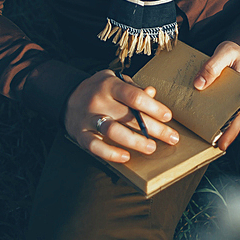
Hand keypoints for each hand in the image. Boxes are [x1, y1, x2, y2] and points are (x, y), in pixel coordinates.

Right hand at [64, 70, 179, 162]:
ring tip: (151, 147)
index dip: (154, 107)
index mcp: (110, 85)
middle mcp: (98, 100)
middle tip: (171, 138)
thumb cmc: (100, 90)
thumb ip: (133, 88)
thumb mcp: (115, 82)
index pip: (135, 96)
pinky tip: (126, 157)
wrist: (67, 97)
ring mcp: (88, 118)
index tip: (168, 117)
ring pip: (113, 131)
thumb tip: (152, 93)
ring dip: (135, 141)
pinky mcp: (80, 134)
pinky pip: (95, 146)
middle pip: (129, 116)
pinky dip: (111, 153)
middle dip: (154, 129)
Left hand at [193, 41, 239, 149]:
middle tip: (212, 147)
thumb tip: (198, 85)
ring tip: (204, 138)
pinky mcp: (225, 96)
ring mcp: (233, 98)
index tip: (223, 143)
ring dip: (216, 126)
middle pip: (233, 120)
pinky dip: (211, 114)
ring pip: (225, 116)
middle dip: (223, 134)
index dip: (232, 130)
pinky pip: (218, 107)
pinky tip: (201, 120)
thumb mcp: (224, 54)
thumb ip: (212, 67)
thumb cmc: (235, 51)